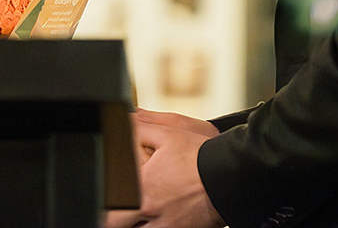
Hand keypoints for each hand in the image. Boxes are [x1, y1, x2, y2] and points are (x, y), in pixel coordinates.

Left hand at [102, 110, 224, 227]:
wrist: (233, 175)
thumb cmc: (202, 156)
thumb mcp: (170, 133)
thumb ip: (141, 127)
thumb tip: (124, 121)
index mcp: (142, 187)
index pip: (109, 203)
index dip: (104, 202)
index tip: (104, 199)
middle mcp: (151, 212)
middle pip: (116, 224)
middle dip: (114, 218)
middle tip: (116, 212)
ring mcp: (167, 227)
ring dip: (134, 225)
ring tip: (137, 216)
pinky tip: (159, 219)